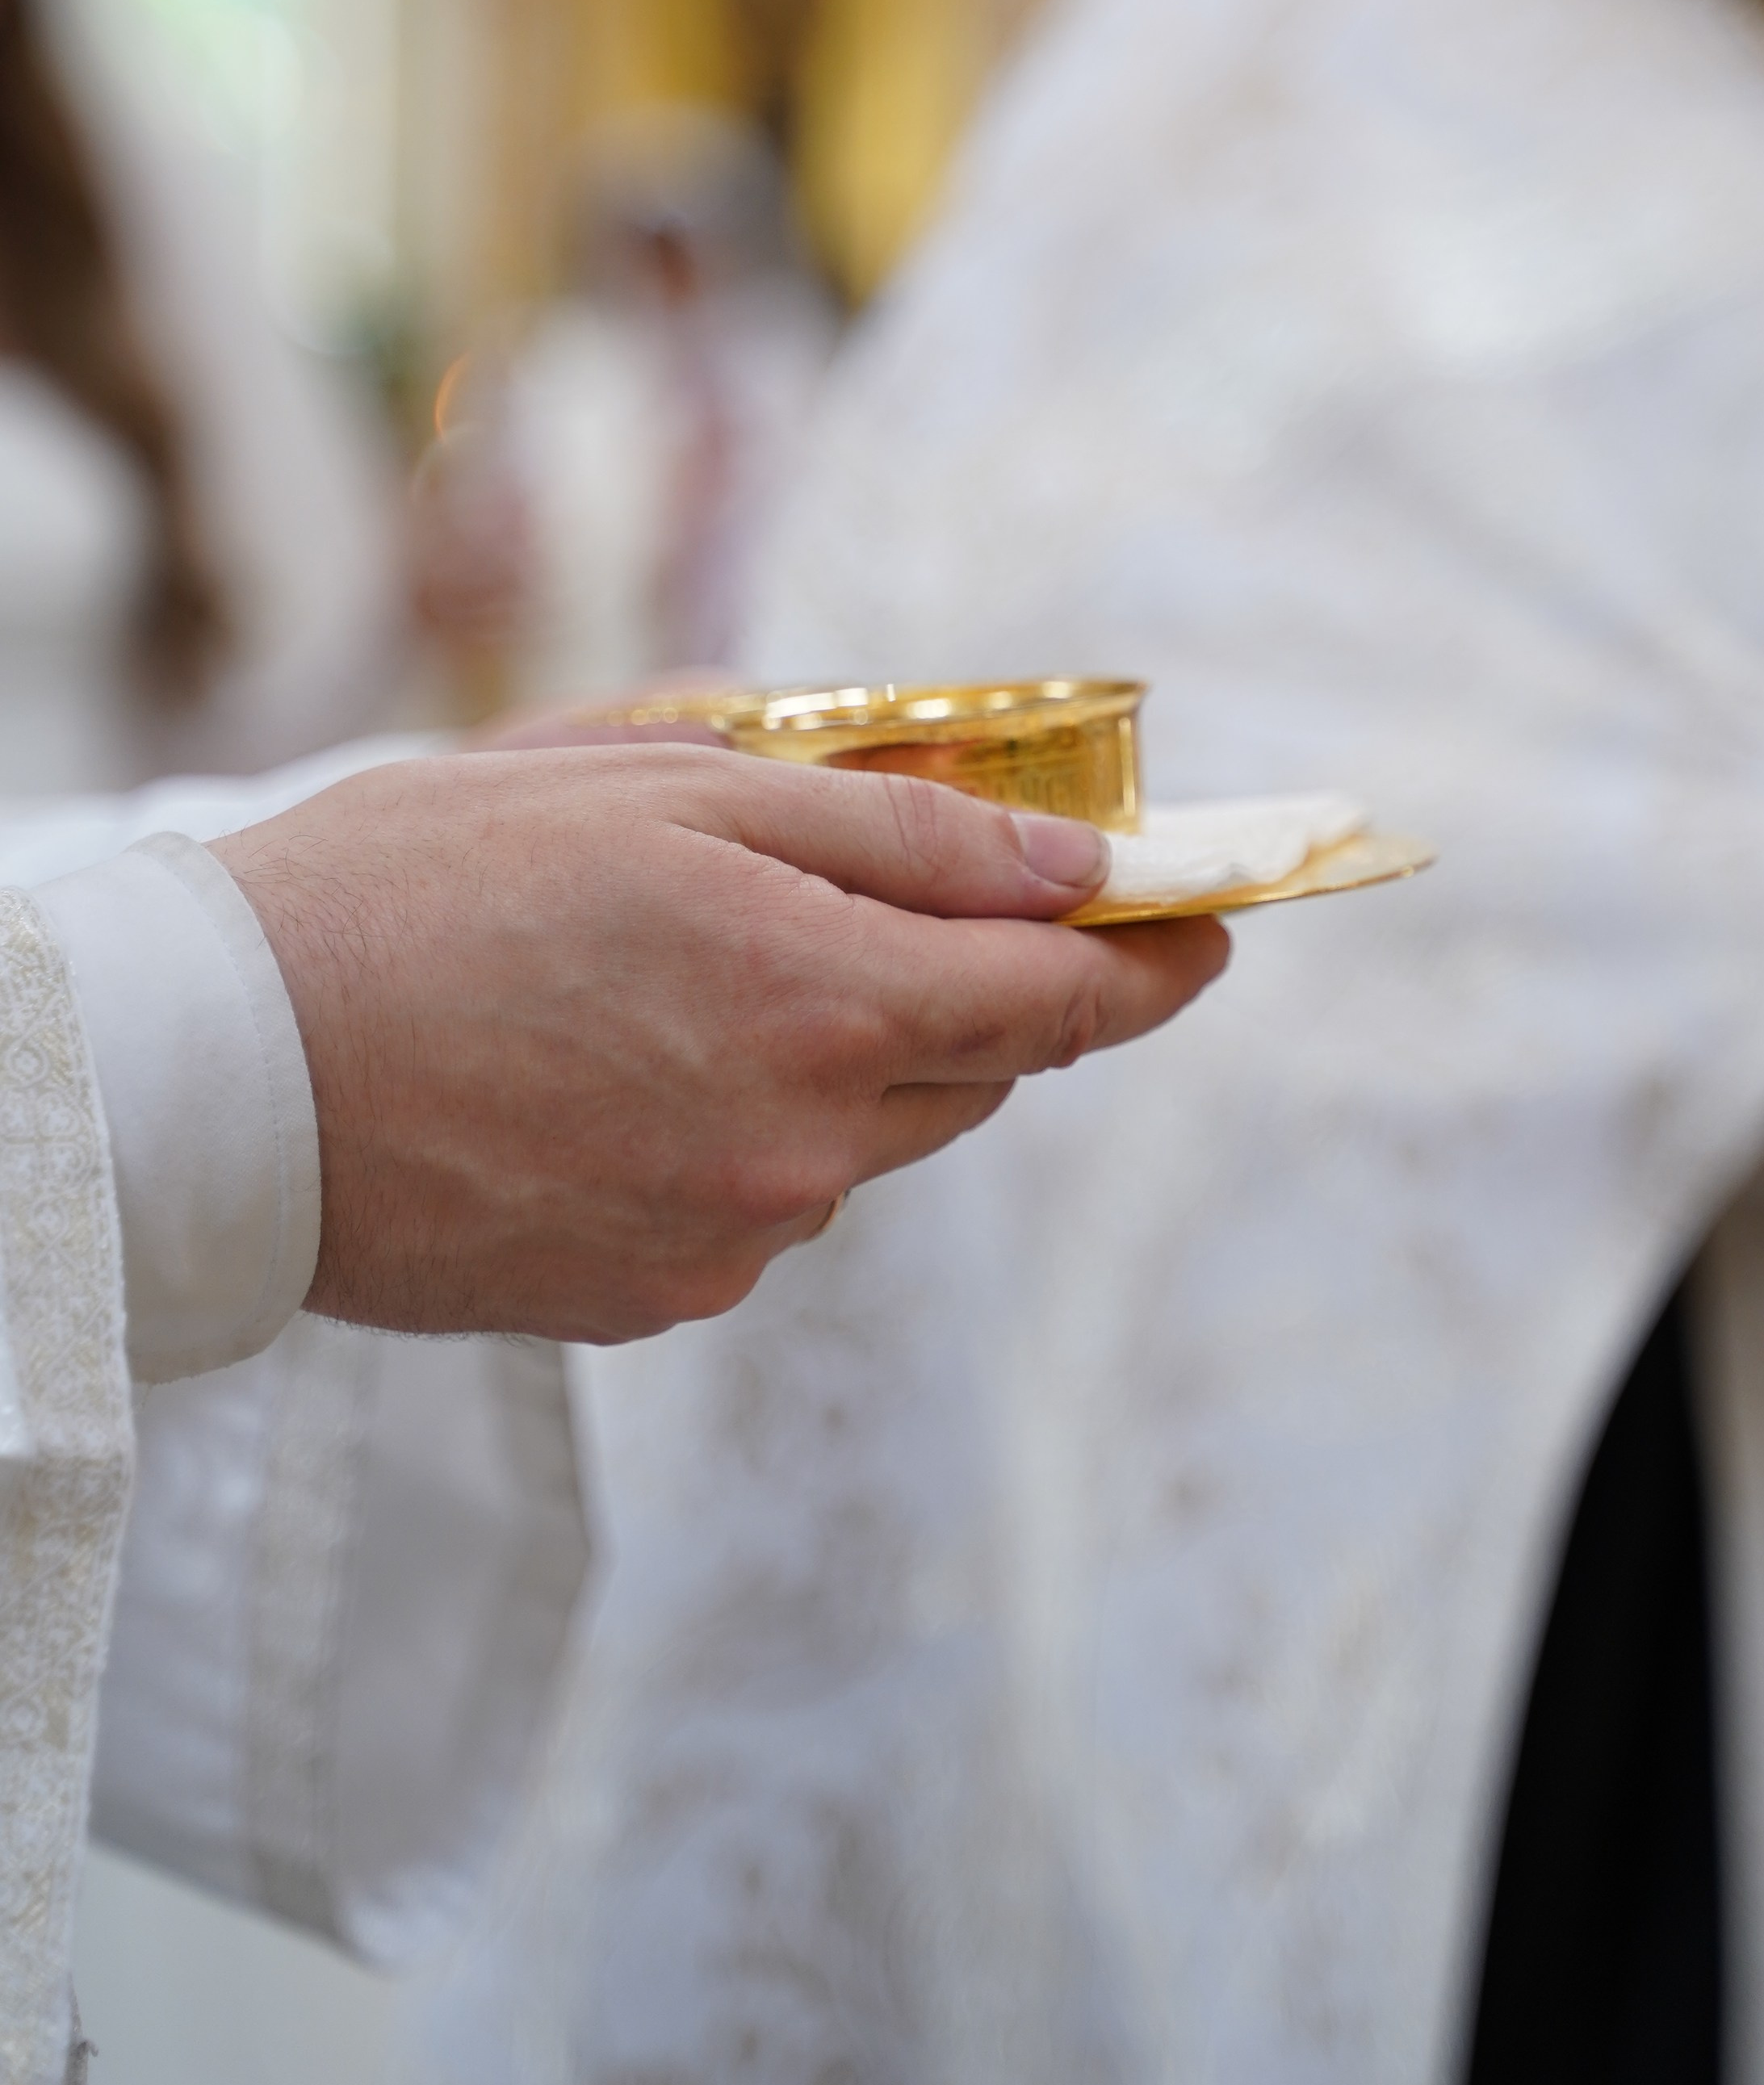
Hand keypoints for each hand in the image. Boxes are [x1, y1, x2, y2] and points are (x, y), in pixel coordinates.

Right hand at [208, 749, 1227, 1343]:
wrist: (228, 1073)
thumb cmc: (427, 880)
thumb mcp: (662, 783)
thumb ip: (891, 828)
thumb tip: (1064, 867)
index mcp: (822, 993)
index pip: (1069, 1000)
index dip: (1159, 961)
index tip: (1213, 927)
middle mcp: (804, 1143)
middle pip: (976, 1067)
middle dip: (973, 983)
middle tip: (917, 903)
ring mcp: (730, 1239)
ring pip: (866, 1136)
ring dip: (843, 1053)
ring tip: (687, 972)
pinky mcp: (654, 1301)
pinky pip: (763, 1205)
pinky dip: (742, 1129)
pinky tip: (618, 1070)